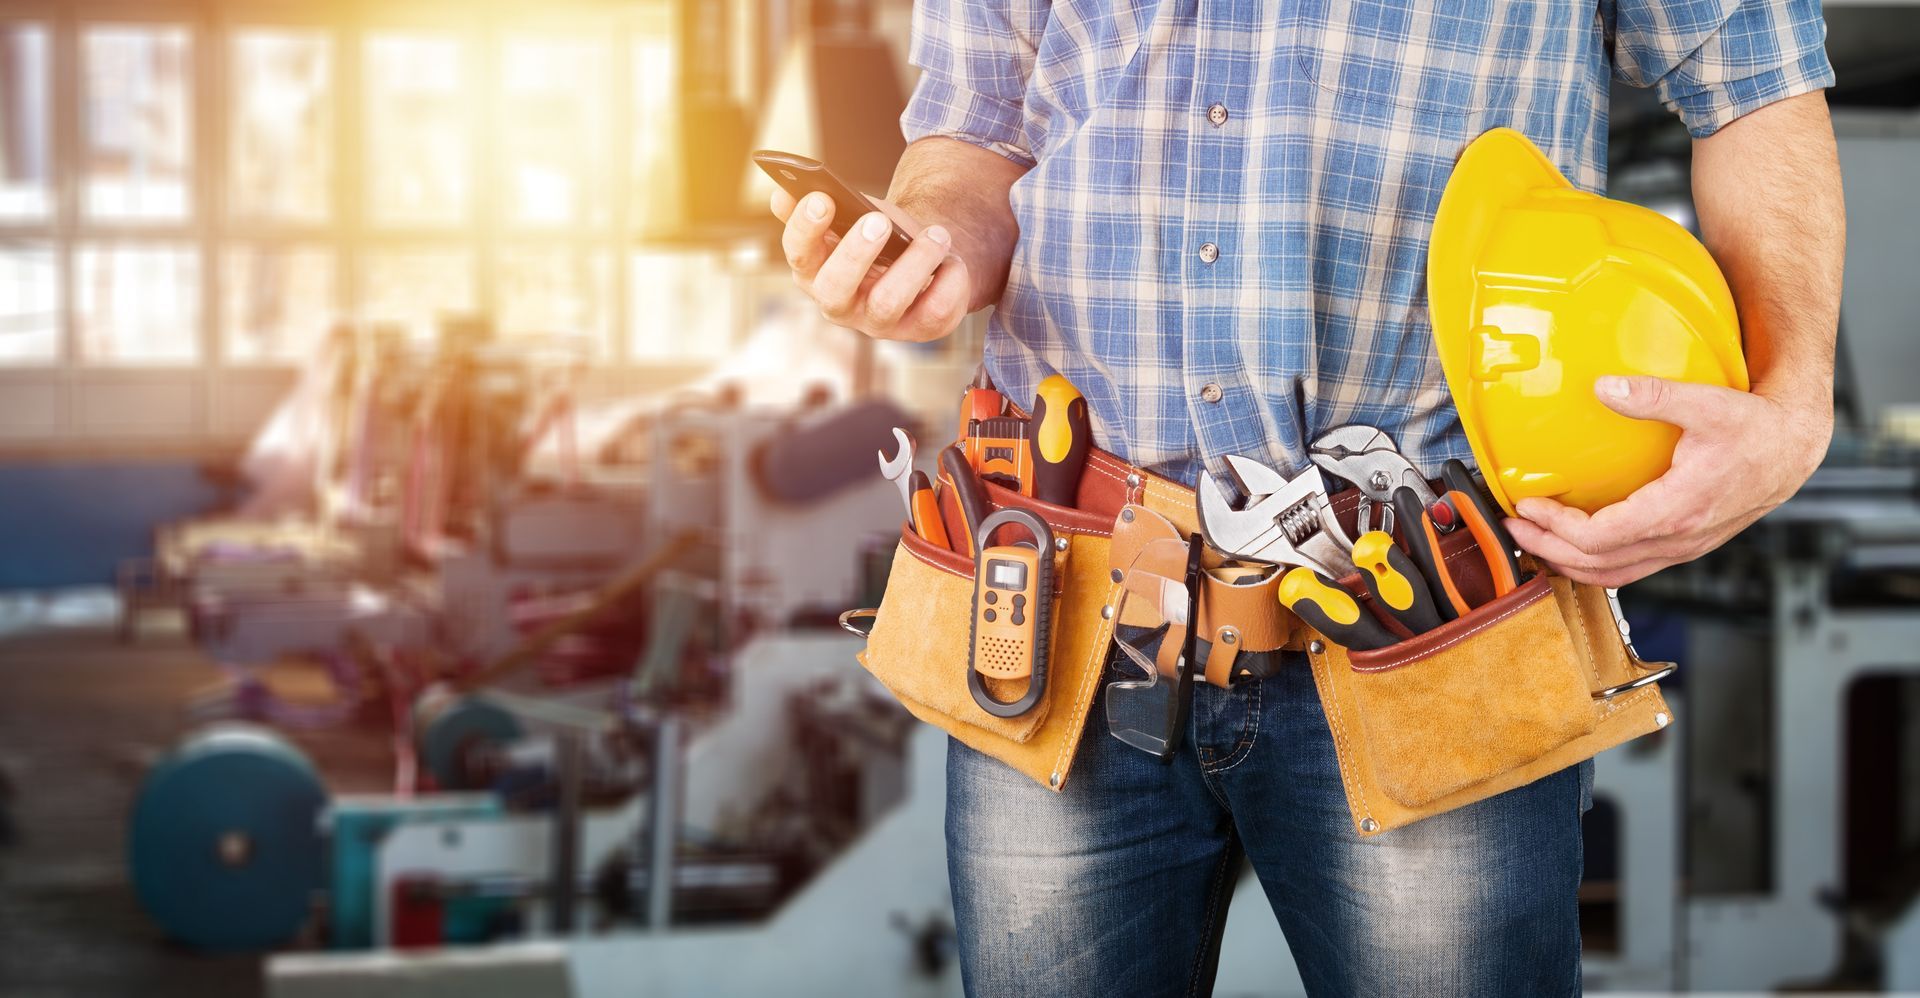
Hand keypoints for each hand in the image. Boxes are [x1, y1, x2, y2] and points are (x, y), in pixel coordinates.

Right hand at [771, 189, 972, 341]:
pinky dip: (949, 283)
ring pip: (887, 303)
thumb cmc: (878, 234)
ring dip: (914, 263)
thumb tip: (781, 194)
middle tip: (878, 220)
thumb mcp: (850, 216)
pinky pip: (933, 314)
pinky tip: (954, 261)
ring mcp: (878, 322)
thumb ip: (818, 206)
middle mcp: (840, 304)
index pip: (798, 256)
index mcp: (814, 272)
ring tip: (937, 234)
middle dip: (856, 252)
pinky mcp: (918, 330)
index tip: (821, 198)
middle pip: (835, 288)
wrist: (920, 257)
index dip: (805, 229)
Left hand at [1502, 375, 1832, 586]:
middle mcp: (1679, 538)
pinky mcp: (1685, 544)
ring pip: (1614, 574)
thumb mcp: (1706, 403)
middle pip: (1597, 565)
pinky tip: (1575, 544)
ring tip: (1535, 542)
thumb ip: (1653, 397)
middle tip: (1514, 529)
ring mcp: (1682, 547)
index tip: (1527, 508)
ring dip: (1569, 563)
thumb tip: (1604, 388)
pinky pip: (1631, 567)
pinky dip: (1595, 563)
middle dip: (1549, 550)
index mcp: (1677, 510)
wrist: (1794, 448)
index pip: (1600, 537)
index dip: (1556, 528)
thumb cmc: (1756, 429)